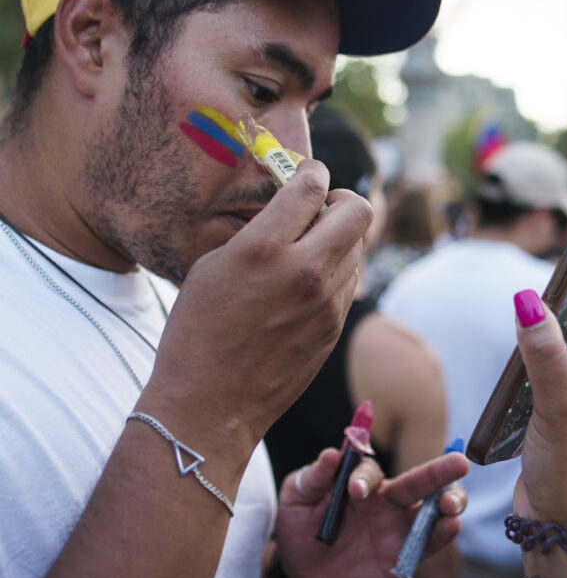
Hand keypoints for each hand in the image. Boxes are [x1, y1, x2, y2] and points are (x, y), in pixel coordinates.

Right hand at [146, 163, 372, 448]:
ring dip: (340, 237)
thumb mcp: (211, 267)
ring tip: (309, 248)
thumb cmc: (196, 333)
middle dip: (342, 200)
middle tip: (319, 210)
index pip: (311, 187)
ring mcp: (325, 303)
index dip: (312, 172)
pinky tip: (308, 282)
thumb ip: (255, 234)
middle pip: (358, 211)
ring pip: (359, 246)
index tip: (307, 175)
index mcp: (263, 249)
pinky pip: (349, 281)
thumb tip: (285, 212)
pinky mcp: (332, 329)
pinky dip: (337, 270)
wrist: (209, 405)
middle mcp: (303, 272)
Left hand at [274, 448, 467, 577]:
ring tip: (453, 502)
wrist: (301, 577)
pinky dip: (442, 534)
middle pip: (417, 481)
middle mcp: (385, 501)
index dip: (364, 478)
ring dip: (450, 500)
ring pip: (433, 510)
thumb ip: (314, 478)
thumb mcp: (296, 499)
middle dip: (439, 471)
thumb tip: (331, 454)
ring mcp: (397, 528)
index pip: (370, 473)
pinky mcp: (403, 557)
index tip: (354, 492)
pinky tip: (453, 525)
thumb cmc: (298, 529)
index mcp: (360, 483)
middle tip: (458, 463)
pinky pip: (428, 544)